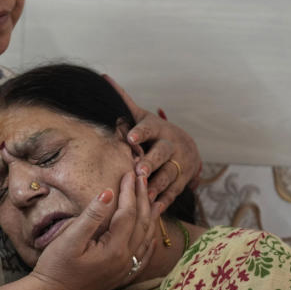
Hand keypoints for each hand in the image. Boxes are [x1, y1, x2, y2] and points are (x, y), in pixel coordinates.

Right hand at [28, 172, 157, 289]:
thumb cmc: (56, 266)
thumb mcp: (70, 238)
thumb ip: (92, 216)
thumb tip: (108, 193)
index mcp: (115, 249)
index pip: (128, 213)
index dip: (130, 191)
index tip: (130, 173)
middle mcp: (125, 260)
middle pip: (141, 223)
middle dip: (142, 198)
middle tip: (143, 177)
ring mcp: (125, 270)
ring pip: (146, 238)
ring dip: (150, 216)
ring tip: (154, 198)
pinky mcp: (120, 276)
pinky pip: (143, 255)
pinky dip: (149, 240)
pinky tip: (152, 234)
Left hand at [104, 74, 200, 210]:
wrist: (187, 146)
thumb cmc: (155, 131)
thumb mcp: (142, 116)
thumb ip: (124, 101)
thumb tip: (103, 78)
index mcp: (158, 129)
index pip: (149, 128)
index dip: (140, 132)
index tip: (130, 137)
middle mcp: (171, 146)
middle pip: (162, 154)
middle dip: (151, 162)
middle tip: (139, 170)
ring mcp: (179, 164)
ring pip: (169, 175)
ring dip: (157, 185)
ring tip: (144, 193)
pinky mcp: (183, 181)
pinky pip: (174, 192)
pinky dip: (164, 202)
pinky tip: (153, 210)